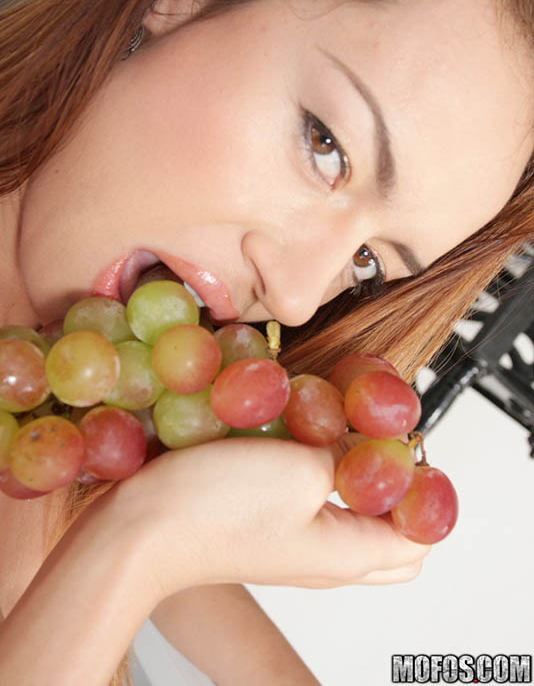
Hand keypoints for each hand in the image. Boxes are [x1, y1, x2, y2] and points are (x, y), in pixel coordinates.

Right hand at [118, 433, 429, 600]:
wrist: (139, 528)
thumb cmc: (218, 508)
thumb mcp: (302, 471)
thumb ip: (351, 456)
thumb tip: (377, 444)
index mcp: (350, 555)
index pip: (422, 534)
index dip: (425, 487)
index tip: (408, 440)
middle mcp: (326, 555)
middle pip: (387, 524)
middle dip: (392, 475)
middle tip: (377, 432)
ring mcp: (293, 539)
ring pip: (345, 502)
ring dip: (348, 460)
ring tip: (333, 420)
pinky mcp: (264, 520)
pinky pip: (306, 492)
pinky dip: (311, 458)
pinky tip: (293, 425)